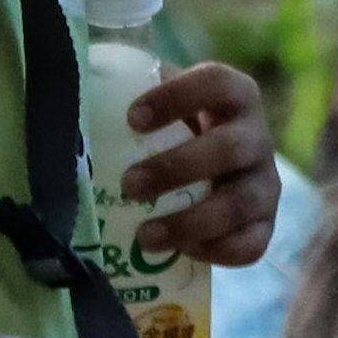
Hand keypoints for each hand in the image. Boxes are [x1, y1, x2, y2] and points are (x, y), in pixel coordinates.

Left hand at [121, 61, 282, 266]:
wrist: (218, 162)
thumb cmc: (176, 124)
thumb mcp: (162, 99)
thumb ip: (128, 89)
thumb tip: (68, 95)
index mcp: (234, 93)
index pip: (214, 83)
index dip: (176, 98)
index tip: (131, 119)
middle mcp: (259, 137)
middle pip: (228, 149)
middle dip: (176, 169)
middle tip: (129, 185)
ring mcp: (267, 184)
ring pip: (238, 205)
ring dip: (190, 222)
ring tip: (144, 235)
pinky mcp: (268, 225)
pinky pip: (251, 246)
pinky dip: (214, 252)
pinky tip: (177, 253)